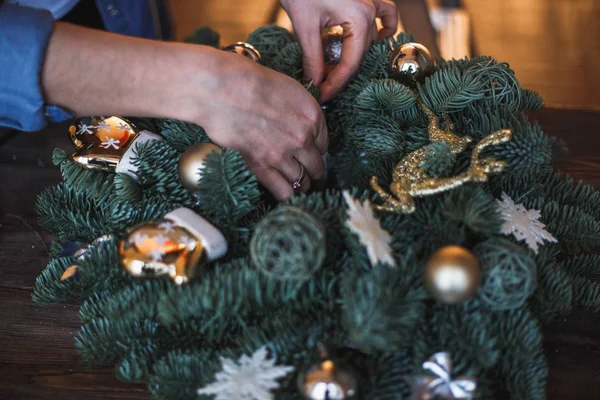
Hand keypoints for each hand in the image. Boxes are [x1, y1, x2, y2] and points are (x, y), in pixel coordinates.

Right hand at [191, 50, 328, 199]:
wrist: (224, 89)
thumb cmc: (249, 81)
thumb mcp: (288, 88)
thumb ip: (299, 110)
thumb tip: (299, 123)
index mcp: (313, 116)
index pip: (324, 144)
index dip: (315, 149)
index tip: (309, 152)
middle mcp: (303, 137)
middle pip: (317, 165)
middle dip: (313, 170)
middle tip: (306, 171)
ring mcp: (283, 154)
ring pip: (303, 182)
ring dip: (301, 184)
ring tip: (296, 185)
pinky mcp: (262, 166)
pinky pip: (284, 191)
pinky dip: (287, 194)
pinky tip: (285, 192)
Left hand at [281, 0, 397, 101]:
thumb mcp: (305, 25)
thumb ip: (313, 57)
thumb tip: (315, 83)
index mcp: (359, 18)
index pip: (350, 64)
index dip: (335, 84)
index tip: (321, 96)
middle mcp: (370, 10)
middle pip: (360, 54)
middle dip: (341, 73)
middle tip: (321, 87)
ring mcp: (371, 1)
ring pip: (371, 38)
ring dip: (356, 55)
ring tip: (336, 70)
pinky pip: (385, 13)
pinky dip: (383, 26)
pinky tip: (377, 37)